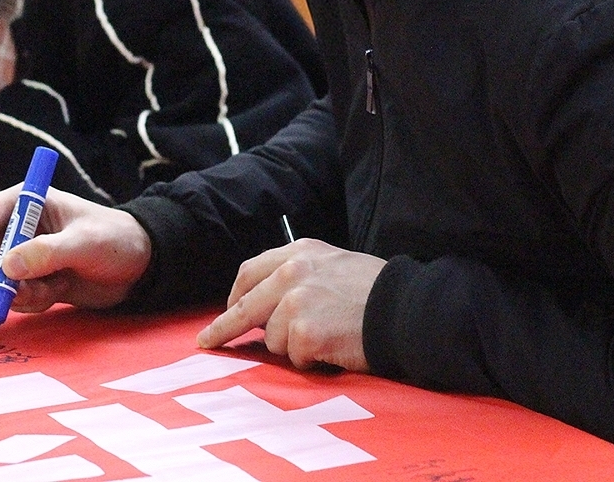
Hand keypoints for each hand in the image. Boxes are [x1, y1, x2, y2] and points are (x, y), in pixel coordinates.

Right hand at [0, 187, 151, 311]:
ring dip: (16, 293)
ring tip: (52, 288)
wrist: (137, 265)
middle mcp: (14, 227)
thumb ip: (48, 252)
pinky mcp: (28, 280)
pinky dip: (29, 302)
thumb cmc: (115, 239)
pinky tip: (57, 291)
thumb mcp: (85, 242)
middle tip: (16, 294)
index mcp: (23, 202)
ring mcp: (19, 255)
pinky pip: (10, 297)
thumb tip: (8, 268)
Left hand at [197, 239, 385, 370]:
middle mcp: (291, 273)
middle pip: (244, 307)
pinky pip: (294, 357)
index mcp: (297, 253)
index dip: (235, 297)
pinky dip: (311, 360)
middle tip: (208, 343)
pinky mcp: (305, 333)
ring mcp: (295, 303)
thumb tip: (266, 303)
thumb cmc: (374, 291)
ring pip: (273, 339)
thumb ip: (298, 275)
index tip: (225, 312)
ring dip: (293, 347)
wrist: (405, 309)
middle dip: (223, 328)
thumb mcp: (332, 264)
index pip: (250, 273)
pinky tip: (333, 348)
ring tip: (327, 337)